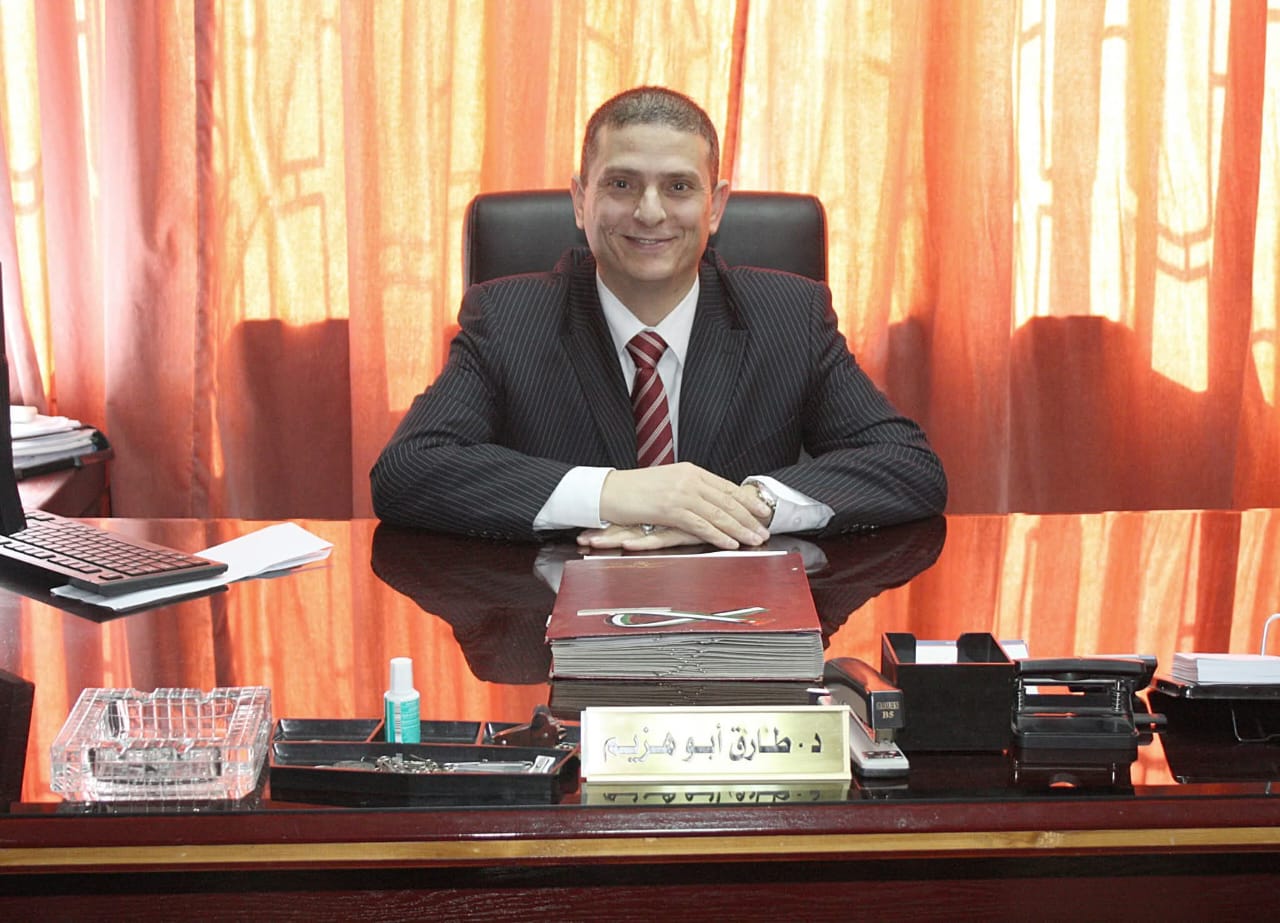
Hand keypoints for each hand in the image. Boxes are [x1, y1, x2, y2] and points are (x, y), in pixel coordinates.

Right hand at [597, 463, 771, 549]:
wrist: (609, 491)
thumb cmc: (635, 490)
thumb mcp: (667, 483)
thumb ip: (689, 489)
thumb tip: (707, 501)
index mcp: (691, 471)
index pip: (726, 486)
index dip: (747, 500)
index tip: (762, 511)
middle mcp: (689, 479)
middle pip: (727, 500)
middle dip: (749, 517)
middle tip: (765, 529)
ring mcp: (681, 493)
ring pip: (718, 513)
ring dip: (740, 528)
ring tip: (755, 539)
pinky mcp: (671, 509)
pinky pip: (701, 525)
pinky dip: (719, 535)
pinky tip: (731, 543)